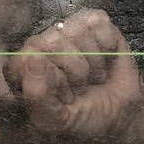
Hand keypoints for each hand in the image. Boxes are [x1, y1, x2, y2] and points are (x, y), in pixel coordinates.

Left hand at [5, 9, 143, 143]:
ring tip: (93, 77)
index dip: (51, 76)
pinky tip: (106, 60)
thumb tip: (34, 58)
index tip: (62, 97)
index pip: (29, 54)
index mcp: (24, 65)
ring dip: (93, 62)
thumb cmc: (81, 119)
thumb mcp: (54, 119)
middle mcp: (44, 44)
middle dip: (75, 71)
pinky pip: (100, 24)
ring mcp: (69, 31)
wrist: (118, 118)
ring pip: (79, 31)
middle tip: (80, 88)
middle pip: (55, 40)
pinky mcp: (96, 24)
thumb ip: (37, 94)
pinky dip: (108, 47)